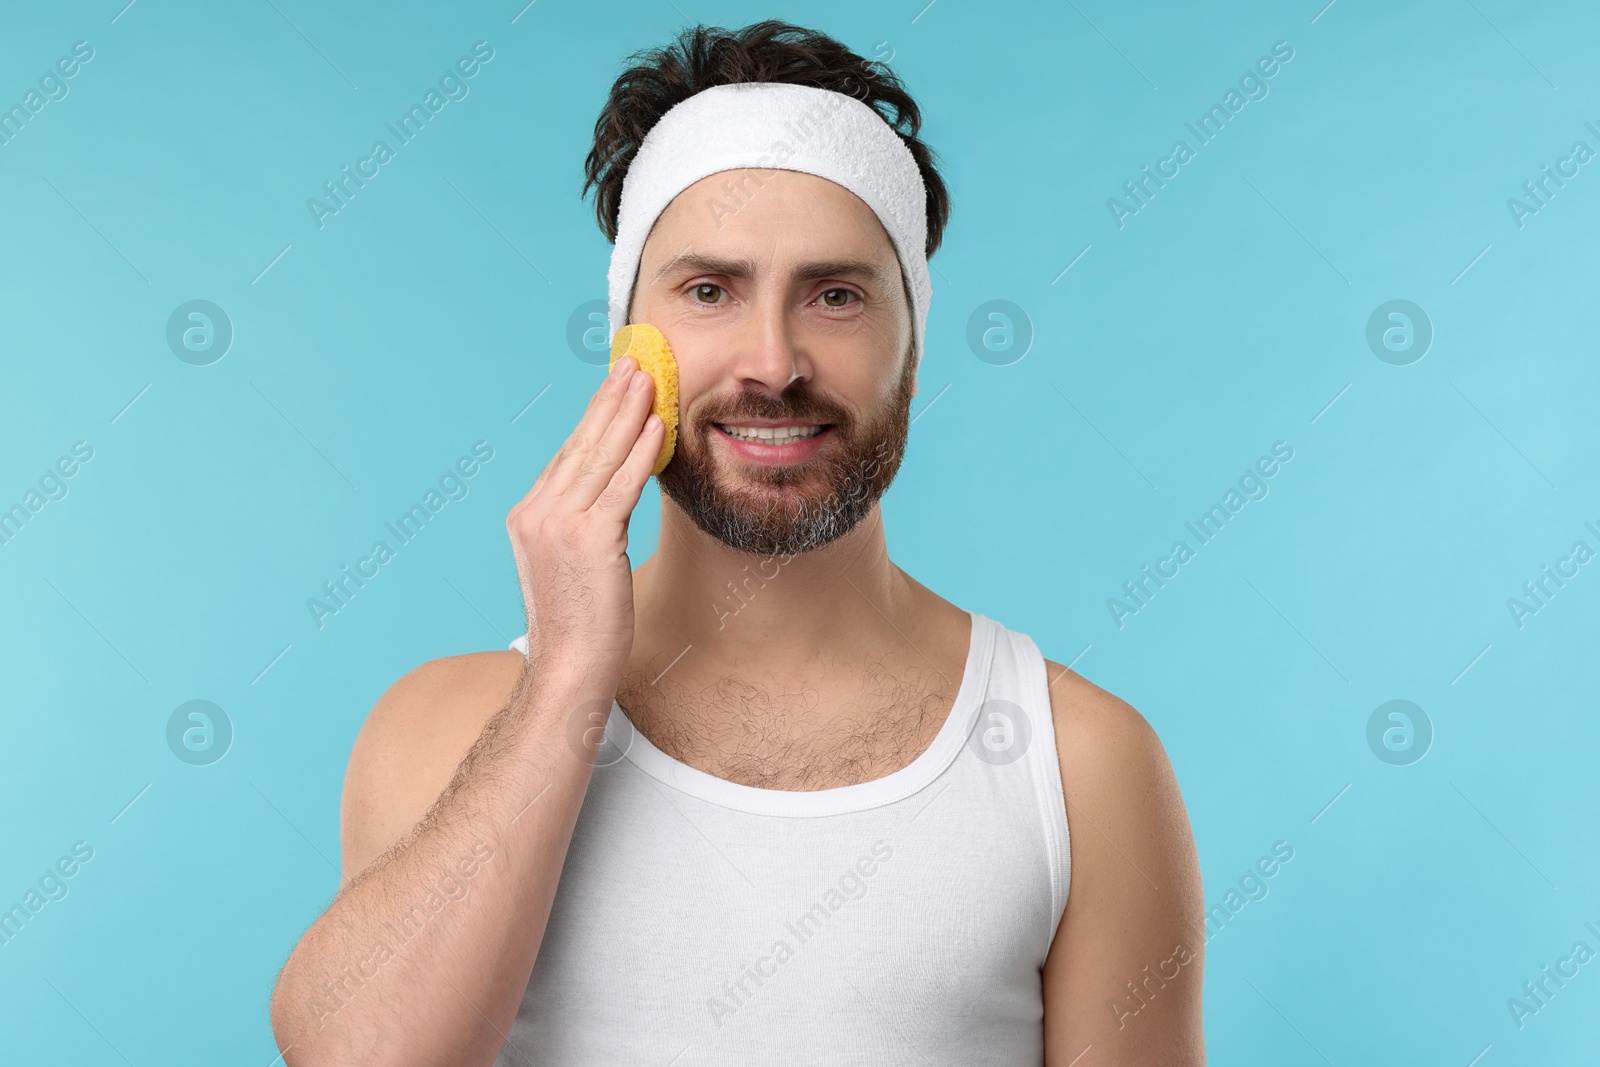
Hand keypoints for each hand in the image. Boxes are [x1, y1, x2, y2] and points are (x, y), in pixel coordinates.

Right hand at [506, 356, 662, 680]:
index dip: (594, 417)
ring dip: (627, 412)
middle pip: (580, 444)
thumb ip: (581, 526)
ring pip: (600, 456)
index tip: (615, 387)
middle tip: (635, 363)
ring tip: (649, 379)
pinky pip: (620, 485)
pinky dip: (640, 451)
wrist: (569, 669)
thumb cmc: (580, 625)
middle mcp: (536, 513)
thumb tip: (610, 498)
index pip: (567, 455)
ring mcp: (558, 524)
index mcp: (528, 516)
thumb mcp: (571, 565)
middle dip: (610, 400)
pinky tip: (657, 425)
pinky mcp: (588, 539)